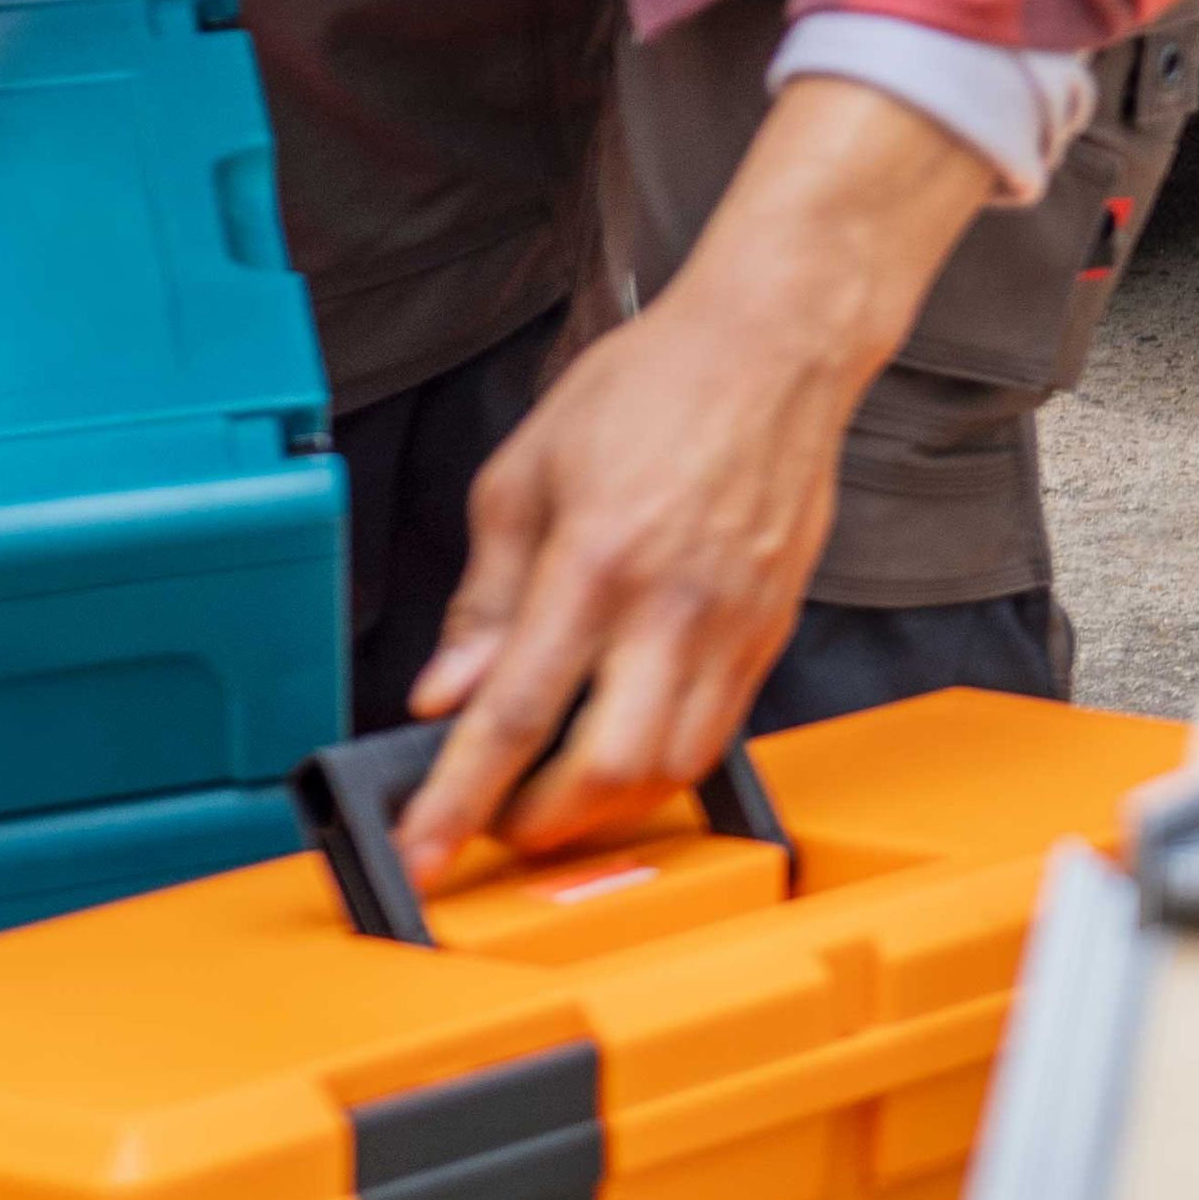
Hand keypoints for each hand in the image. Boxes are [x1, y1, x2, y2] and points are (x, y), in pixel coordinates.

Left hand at [396, 72, 988, 883]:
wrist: (776, 343)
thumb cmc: (653, 385)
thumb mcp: (525, 470)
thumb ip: (482, 597)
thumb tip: (447, 695)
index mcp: (596, 559)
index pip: (516, 713)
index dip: (460, 801)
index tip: (423, 857)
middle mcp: (672, 606)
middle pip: (607, 772)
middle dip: (538, 825)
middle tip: (492, 818)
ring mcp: (734, 623)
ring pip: (672, 770)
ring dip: (605, 806)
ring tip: (556, 789)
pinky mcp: (773, 628)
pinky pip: (719, 732)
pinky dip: (662, 764)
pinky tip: (624, 741)